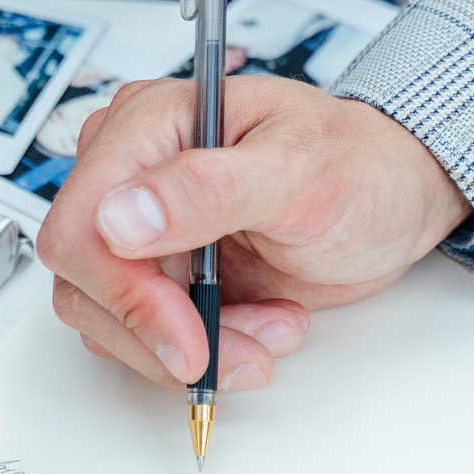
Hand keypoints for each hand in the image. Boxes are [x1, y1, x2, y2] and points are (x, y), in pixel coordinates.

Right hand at [35, 77, 470, 391]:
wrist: (393, 194)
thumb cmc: (358, 163)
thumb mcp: (298, 168)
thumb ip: (207, 189)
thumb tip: (120, 216)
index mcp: (149, 124)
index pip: (81, 225)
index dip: (124, 294)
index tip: (186, 339)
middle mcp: (131, 172)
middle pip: (86, 283)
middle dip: (165, 333)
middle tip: (246, 349)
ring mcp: (144, 227)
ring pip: (112, 320)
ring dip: (194, 346)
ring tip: (272, 330)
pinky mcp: (164, 273)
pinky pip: (146, 335)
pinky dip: (206, 348)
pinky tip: (264, 323)